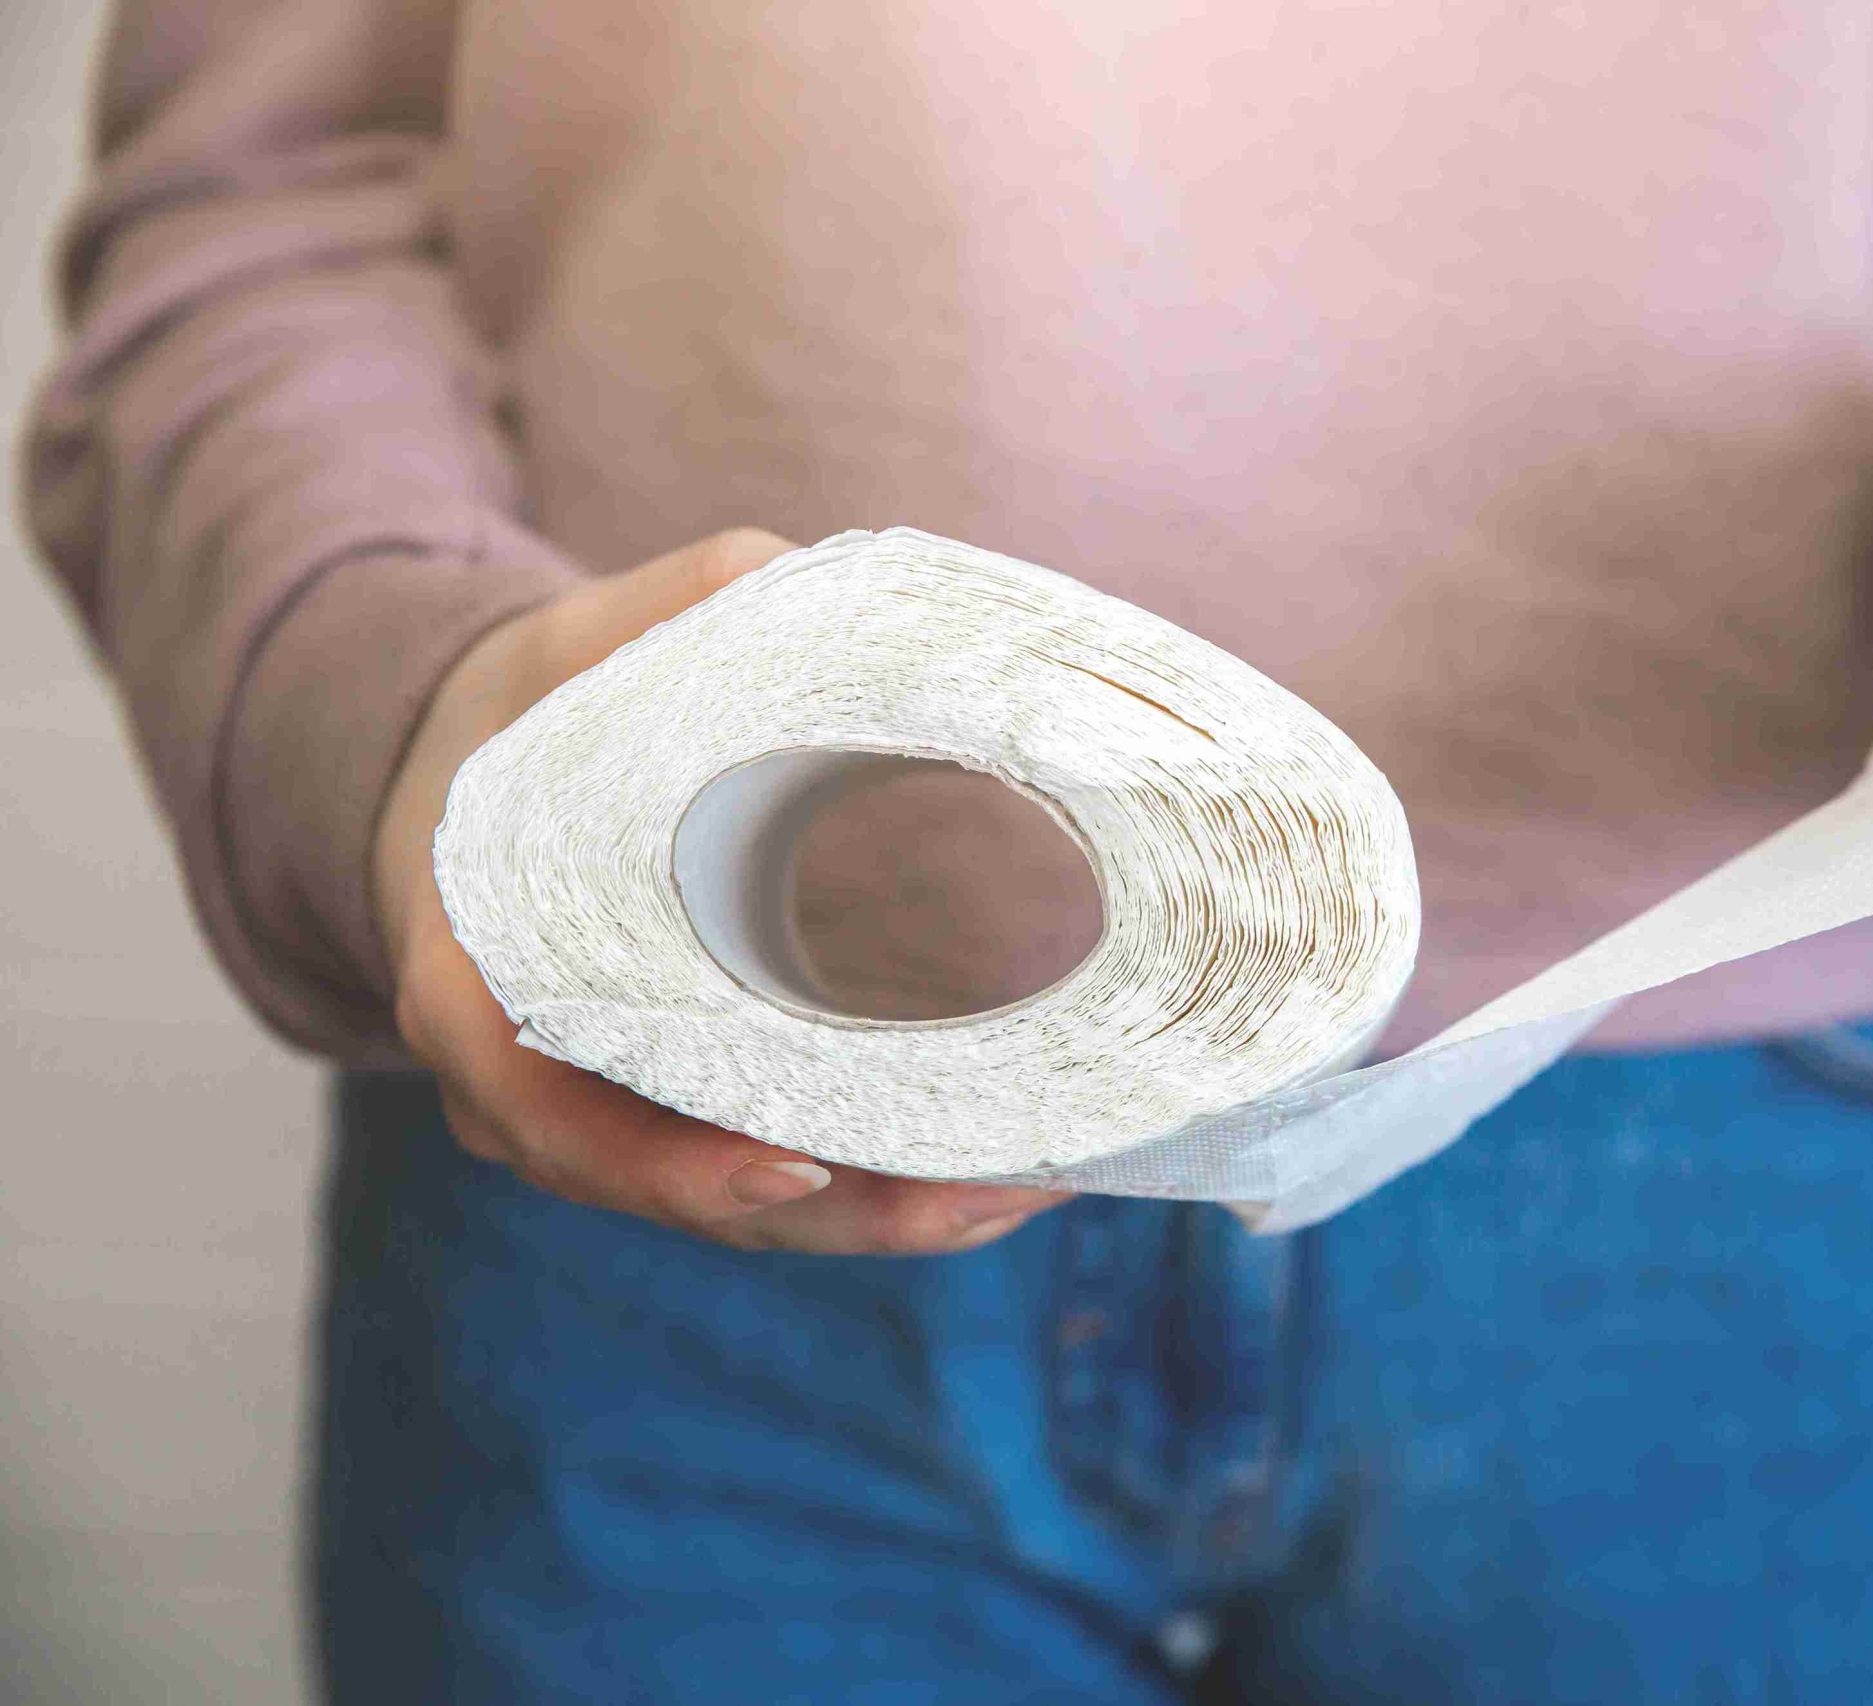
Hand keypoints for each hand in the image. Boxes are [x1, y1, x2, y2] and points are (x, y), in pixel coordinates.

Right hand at [371, 528, 1067, 1252]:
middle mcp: (532, 1084)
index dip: (676, 1168)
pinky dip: (869, 1184)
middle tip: (998, 1195)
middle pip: (692, 1195)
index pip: (560, 1123)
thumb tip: (803, 578)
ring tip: (1030, 1189)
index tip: (800, 1167)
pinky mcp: (670, 1109)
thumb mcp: (576, 643)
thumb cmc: (526, 713)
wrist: (470, 767)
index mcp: (476, 986)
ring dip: (886, 1215)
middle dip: (849, 1214)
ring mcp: (600, 1114)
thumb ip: (687, 611)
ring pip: (744, 1206)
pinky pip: (765, 1170)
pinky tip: (989, 1171)